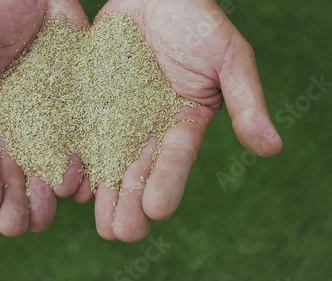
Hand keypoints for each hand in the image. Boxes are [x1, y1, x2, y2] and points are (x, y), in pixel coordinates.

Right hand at [0, 0, 88, 235]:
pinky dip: (81, 164)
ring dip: (47, 190)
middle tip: (18, 226)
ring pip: (46, 160)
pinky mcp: (77, 103)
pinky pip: (79, 139)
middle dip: (14, 198)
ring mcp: (47, 112)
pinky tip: (83, 185)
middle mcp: (11, 117)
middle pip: (11, 165)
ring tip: (49, 213)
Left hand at [92, 0, 282, 241]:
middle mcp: (145, 128)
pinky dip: (72, 157)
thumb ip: (246, 101)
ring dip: (99, 192)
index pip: (174, 160)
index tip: (156, 210)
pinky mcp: (87, 103)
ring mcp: (114, 117)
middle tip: (120, 233)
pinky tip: (65, 182)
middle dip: (128, 203)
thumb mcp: (229, 58)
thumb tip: (272, 148)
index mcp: (181, 124)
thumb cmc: (198, 22)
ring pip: (104, 160)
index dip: (166, 184)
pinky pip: (78, 132)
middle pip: (136, 171)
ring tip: (94, 219)